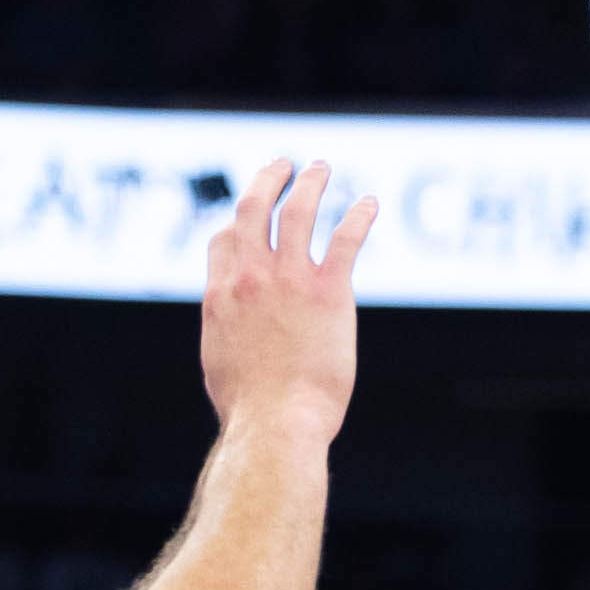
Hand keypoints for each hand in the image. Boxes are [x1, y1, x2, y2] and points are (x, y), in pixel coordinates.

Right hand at [199, 155, 369, 433]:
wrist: (275, 424)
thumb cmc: (250, 410)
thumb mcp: (220, 363)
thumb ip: (227, 333)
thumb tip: (233, 334)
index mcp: (220, 295)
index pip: (225, 238)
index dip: (240, 221)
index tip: (253, 217)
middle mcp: (250, 277)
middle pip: (254, 208)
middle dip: (269, 179)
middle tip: (283, 165)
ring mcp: (289, 281)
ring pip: (298, 210)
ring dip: (311, 183)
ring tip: (322, 168)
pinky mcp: (329, 292)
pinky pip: (345, 239)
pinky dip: (358, 215)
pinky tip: (370, 204)